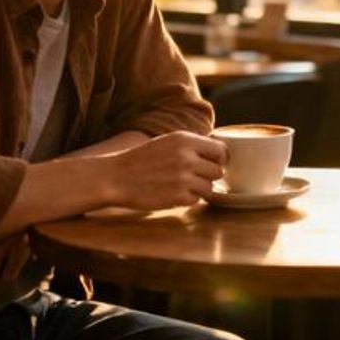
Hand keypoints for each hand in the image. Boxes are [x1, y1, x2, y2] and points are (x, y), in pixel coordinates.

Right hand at [109, 130, 226, 209]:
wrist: (117, 177)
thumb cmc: (144, 159)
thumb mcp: (169, 141)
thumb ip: (193, 145)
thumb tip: (221, 152)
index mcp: (186, 140)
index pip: (221, 150)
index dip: (220, 159)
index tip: (214, 163)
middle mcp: (187, 158)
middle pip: (218, 171)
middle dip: (208, 175)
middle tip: (195, 176)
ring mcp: (183, 178)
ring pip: (209, 188)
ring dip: (199, 189)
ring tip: (183, 185)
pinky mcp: (177, 197)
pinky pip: (196, 200)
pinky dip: (188, 199)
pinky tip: (174, 193)